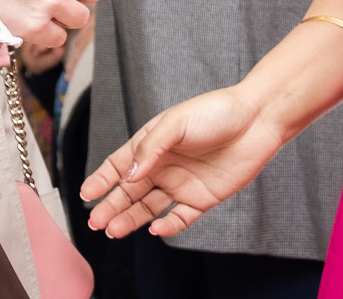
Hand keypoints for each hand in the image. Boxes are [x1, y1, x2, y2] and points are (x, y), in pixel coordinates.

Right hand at [81, 86, 282, 239]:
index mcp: (153, 144)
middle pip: (130, 191)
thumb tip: (126, 175)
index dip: (101, 179)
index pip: (119, 164)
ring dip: (131, 219)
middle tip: (96, 222)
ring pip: (149, 208)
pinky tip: (155, 229)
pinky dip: (167, 226)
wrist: (257, 120)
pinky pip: (180, 218)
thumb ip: (150, 147)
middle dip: (111, 206)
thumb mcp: (176, 122)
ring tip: (114, 231)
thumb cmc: (216, 112)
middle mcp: (164, 166)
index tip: (86, 194)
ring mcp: (182, 184)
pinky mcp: (202, 199)